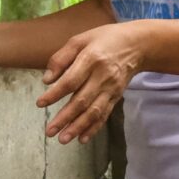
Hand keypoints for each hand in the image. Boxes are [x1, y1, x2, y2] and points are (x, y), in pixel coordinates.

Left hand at [38, 22, 146, 143]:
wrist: (137, 45)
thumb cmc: (104, 39)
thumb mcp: (80, 39)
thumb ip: (61, 58)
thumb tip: (46, 80)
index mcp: (91, 59)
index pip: (71, 81)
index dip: (55, 94)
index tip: (40, 104)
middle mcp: (103, 76)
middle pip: (82, 101)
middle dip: (64, 118)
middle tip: (49, 131)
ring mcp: (111, 88)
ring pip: (94, 111)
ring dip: (78, 127)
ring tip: (63, 139)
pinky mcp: (117, 96)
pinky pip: (105, 114)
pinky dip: (94, 128)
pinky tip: (82, 138)